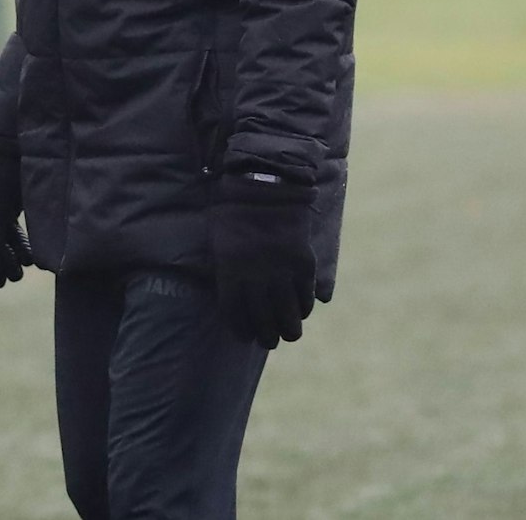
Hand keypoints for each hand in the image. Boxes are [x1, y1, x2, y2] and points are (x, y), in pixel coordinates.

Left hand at [208, 173, 316, 349]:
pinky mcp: (303, 262)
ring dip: (289, 329)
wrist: (265, 184)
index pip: (235, 313)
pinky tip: (302, 310)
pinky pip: (305, 295)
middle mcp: (256, 276)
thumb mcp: (220, 242)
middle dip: (267, 336)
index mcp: (230, 271)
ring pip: (288, 314)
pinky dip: (304, 307)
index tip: (246, 336)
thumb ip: (227, 272)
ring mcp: (281, 270)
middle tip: (269, 341)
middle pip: (264, 320)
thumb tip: (236, 301)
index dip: (242, 329)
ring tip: (289, 334)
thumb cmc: (234, 211)